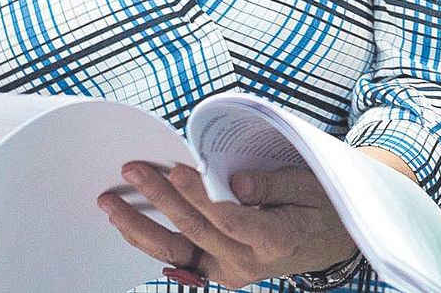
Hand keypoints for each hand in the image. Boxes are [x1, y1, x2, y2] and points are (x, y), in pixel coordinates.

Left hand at [99, 163, 358, 288]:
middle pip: (196, 229)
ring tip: (111, 204)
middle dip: (161, 197)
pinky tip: (127, 225)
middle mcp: (248, 262)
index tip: (177, 169)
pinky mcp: (218, 270)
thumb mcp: (310, 184)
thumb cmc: (321, 204)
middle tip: (134, 169)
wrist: (329, 239)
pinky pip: (180, 258)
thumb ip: (273, 183)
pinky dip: (152, 242)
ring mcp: (230, 270)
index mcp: (275, 238)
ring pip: (178, 250)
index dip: (201, 194)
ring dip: (140, 227)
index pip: (230, 218)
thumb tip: (237, 181)